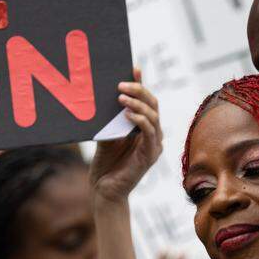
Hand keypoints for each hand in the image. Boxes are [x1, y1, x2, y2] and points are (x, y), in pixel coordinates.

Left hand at [89, 68, 162, 202]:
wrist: (104, 189)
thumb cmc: (105, 162)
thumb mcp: (107, 133)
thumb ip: (112, 117)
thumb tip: (109, 95)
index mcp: (144, 127)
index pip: (147, 100)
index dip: (141, 84)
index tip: (133, 69)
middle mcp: (153, 134)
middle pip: (153, 104)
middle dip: (139, 91)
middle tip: (121, 84)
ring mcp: (153, 145)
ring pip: (153, 116)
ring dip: (138, 104)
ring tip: (121, 97)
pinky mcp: (150, 156)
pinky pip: (150, 133)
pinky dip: (140, 121)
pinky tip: (128, 115)